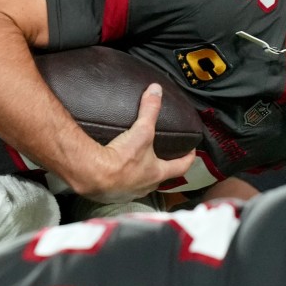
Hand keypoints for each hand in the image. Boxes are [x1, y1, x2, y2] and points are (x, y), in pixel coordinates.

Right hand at [72, 84, 195, 202]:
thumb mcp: (141, 131)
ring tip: (137, 164)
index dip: (188, 158)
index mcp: (158, 174)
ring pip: (140, 185)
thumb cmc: (123, 157)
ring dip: (140, 176)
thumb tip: (156, 89)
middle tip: (161, 156)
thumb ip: (149, 110)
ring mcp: (129, 194)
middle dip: (161, 168)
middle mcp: (146, 187)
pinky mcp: (111, 196)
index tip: (191, 152)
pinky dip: (120, 181)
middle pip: (159, 178)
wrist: (93, 175)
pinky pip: (120, 188)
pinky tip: (114, 172)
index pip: (181, 167)